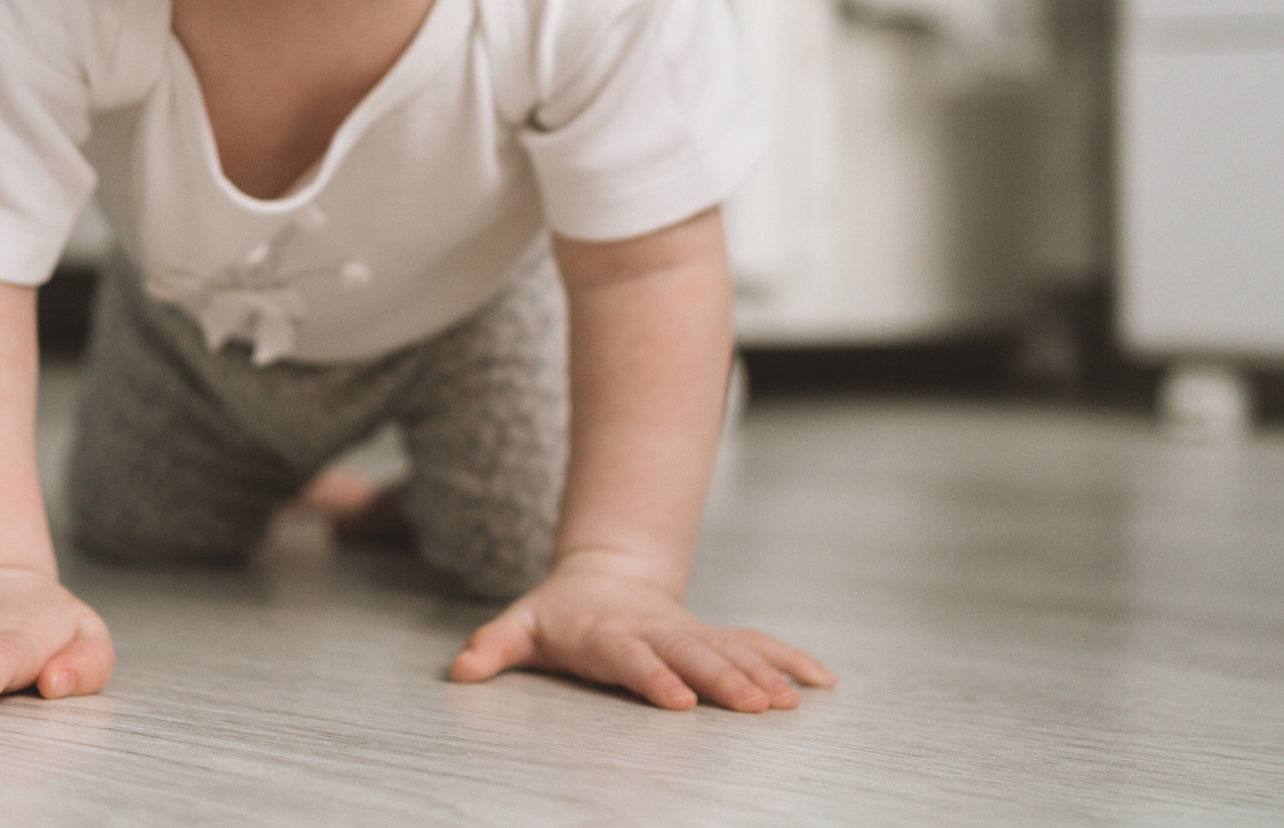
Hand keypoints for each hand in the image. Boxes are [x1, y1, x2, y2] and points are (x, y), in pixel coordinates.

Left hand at [447, 561, 833, 711]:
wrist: (603, 577)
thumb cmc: (559, 614)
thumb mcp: (519, 626)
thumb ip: (493, 647)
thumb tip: (461, 668)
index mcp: (610, 634)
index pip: (632, 657)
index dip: (654, 677)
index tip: (679, 701)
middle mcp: (658, 632)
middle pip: (693, 657)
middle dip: (725, 680)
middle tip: (756, 707)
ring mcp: (691, 633)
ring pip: (732, 650)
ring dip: (764, 674)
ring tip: (792, 701)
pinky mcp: (714, 637)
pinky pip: (757, 644)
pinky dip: (790, 659)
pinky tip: (822, 681)